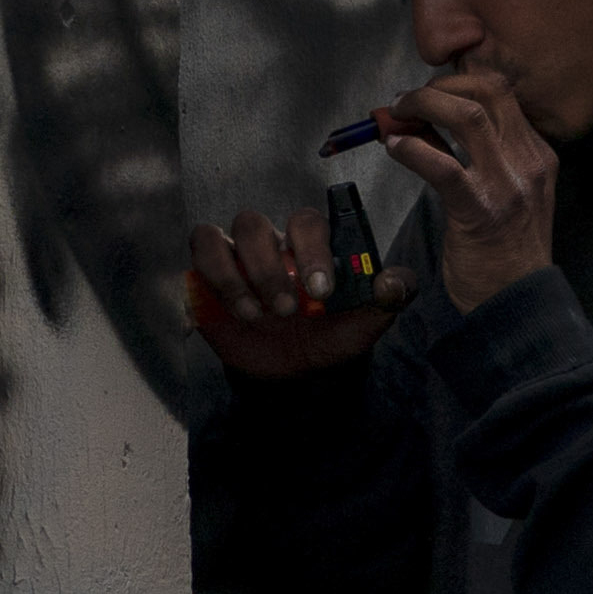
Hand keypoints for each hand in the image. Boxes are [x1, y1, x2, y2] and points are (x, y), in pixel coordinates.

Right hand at [185, 204, 411, 380]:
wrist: (290, 371)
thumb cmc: (327, 337)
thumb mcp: (362, 326)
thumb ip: (386, 302)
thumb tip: (394, 281)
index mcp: (308, 245)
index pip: (306, 222)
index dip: (311, 249)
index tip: (321, 291)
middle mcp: (269, 241)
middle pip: (253, 223)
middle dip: (268, 268)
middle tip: (288, 310)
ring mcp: (233, 254)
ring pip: (218, 235)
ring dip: (236, 277)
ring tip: (259, 316)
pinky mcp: (205, 273)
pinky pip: (198, 253)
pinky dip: (213, 280)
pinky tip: (235, 312)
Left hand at [382, 65, 564, 310]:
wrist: (518, 302)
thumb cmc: (505, 252)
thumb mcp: (502, 194)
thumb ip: (472, 156)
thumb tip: (420, 123)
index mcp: (538, 156)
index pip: (501, 93)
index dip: (457, 81)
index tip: (430, 93)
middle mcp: (528, 163)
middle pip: (487, 91)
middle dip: (439, 85)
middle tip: (407, 102)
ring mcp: (507, 185)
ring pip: (467, 114)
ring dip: (422, 104)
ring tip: (397, 116)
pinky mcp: (479, 209)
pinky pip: (440, 162)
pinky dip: (409, 148)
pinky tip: (394, 149)